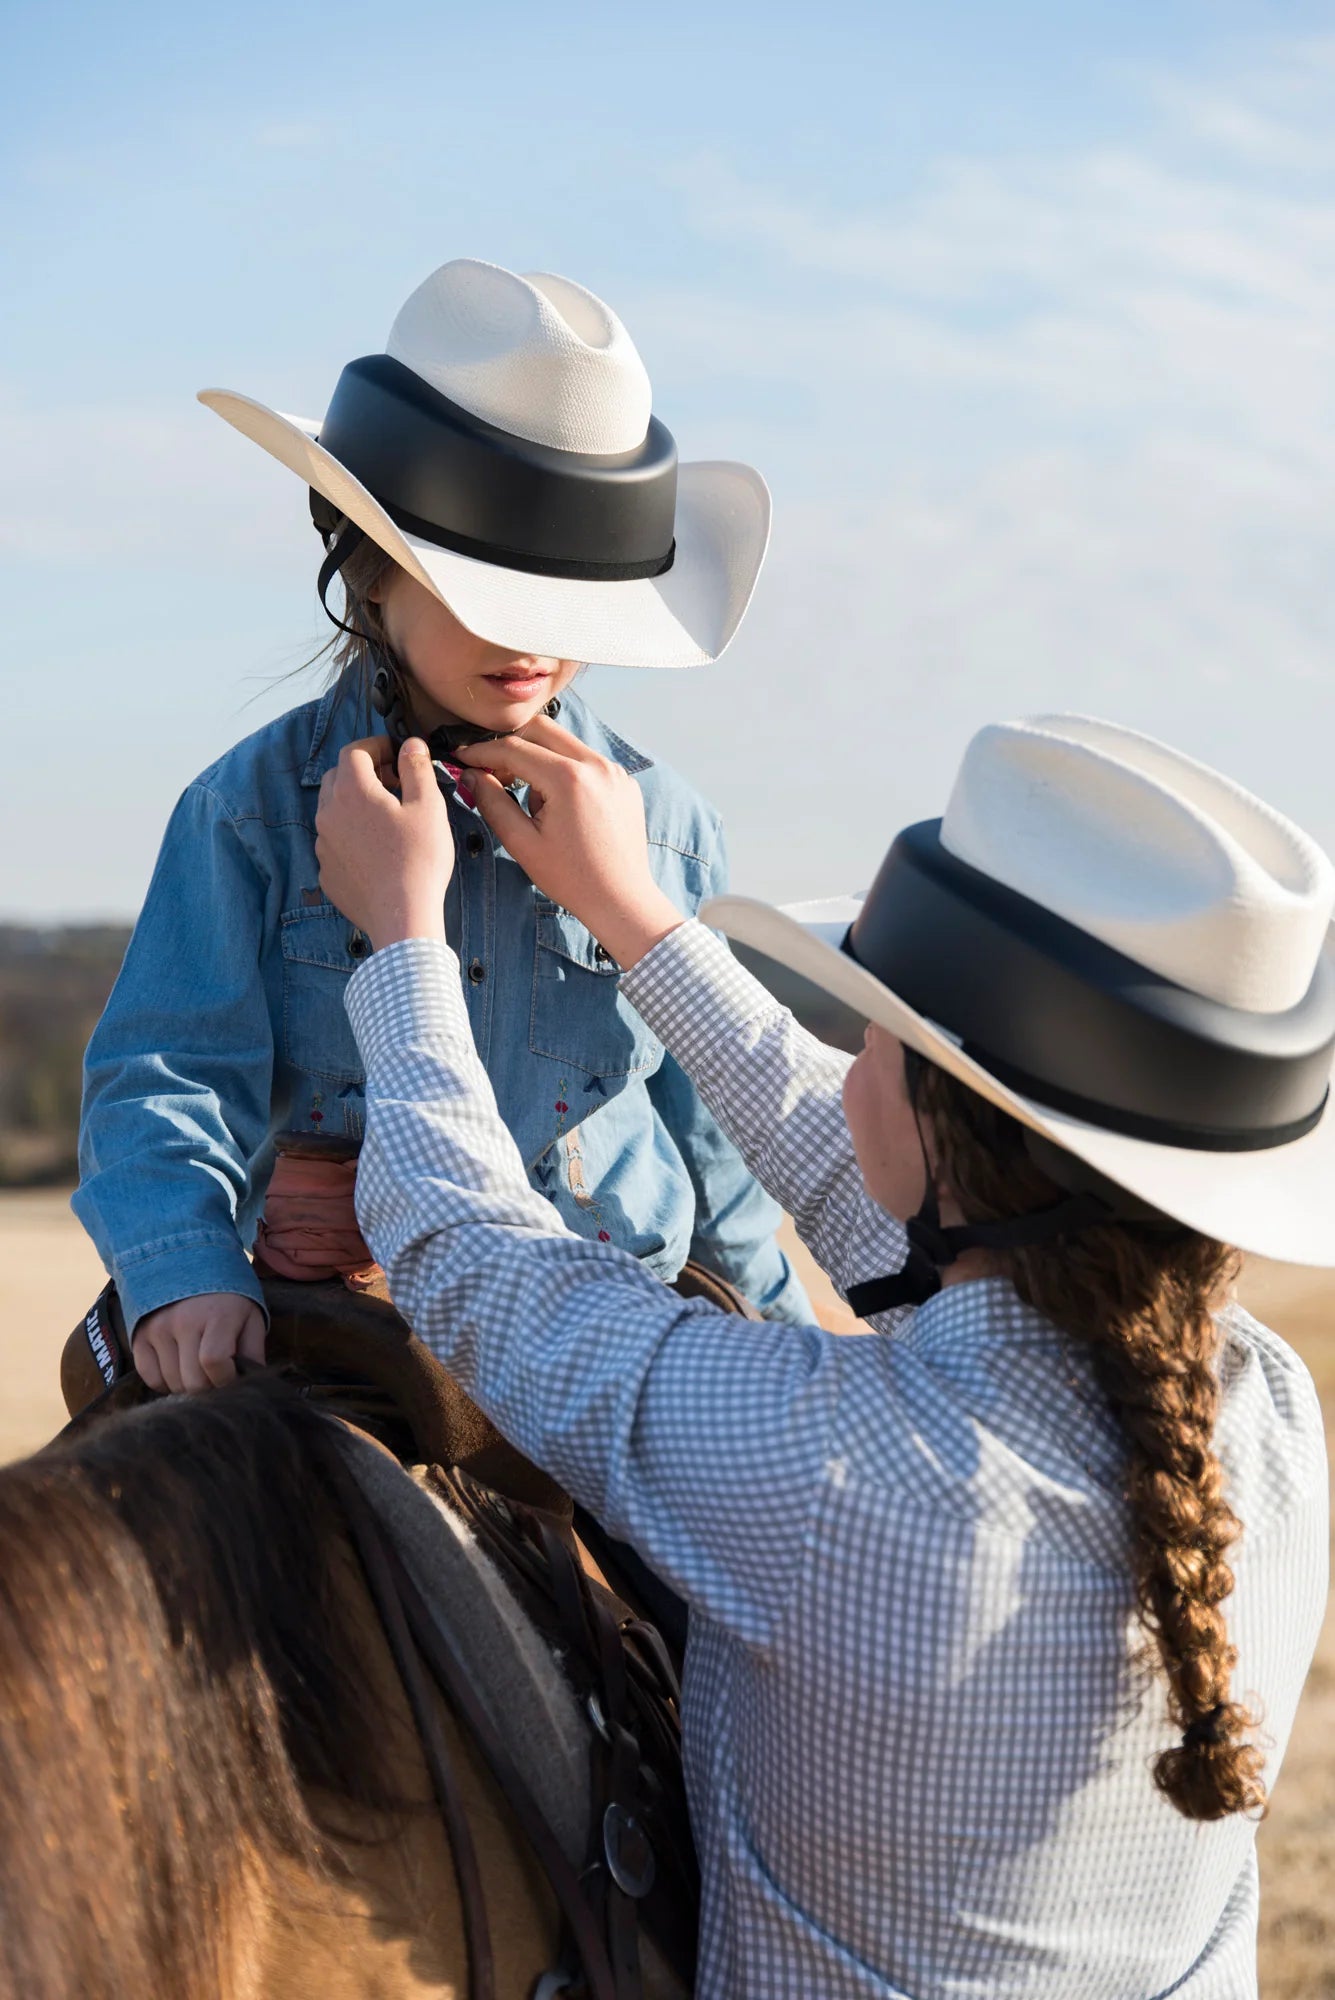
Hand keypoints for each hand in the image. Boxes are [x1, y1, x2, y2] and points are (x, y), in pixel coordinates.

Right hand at [133, 1292, 266, 1392]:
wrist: (189, 1264)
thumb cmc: (228, 1297)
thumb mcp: (250, 1317)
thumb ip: (253, 1352)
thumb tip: (251, 1384)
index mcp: (218, 1314)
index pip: (214, 1361)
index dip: (226, 1378)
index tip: (232, 1375)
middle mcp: (184, 1320)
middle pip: (192, 1380)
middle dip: (209, 1387)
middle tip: (216, 1376)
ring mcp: (158, 1328)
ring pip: (172, 1383)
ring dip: (188, 1385)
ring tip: (199, 1369)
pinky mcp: (140, 1336)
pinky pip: (150, 1378)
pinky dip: (165, 1383)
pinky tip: (178, 1369)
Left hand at [316, 736, 453, 947]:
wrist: (403, 917)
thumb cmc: (419, 860)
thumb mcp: (428, 806)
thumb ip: (416, 768)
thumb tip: (410, 745)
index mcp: (352, 791)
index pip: (354, 750)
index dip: (376, 746)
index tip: (397, 754)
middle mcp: (328, 814)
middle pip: (338, 777)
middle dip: (364, 771)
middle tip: (394, 782)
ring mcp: (323, 845)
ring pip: (333, 810)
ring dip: (356, 804)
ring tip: (387, 817)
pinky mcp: (326, 871)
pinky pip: (335, 841)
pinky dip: (352, 835)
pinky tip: (378, 850)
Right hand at [457, 714, 683, 967]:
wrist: (621, 900)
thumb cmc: (572, 878)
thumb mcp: (522, 843)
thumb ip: (492, 802)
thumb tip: (471, 774)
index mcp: (569, 779)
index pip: (514, 748)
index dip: (482, 751)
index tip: (463, 757)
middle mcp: (597, 765)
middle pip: (542, 730)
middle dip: (511, 745)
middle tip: (492, 771)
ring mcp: (615, 771)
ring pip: (565, 744)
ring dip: (539, 760)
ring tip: (531, 803)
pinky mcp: (624, 782)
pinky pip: (586, 762)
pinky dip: (565, 772)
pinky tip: (560, 808)